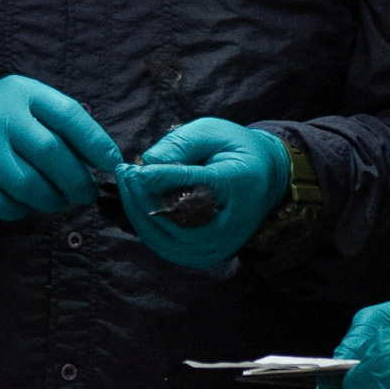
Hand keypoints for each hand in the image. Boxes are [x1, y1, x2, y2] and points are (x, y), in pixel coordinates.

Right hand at [0, 74, 117, 220]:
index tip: (111, 162)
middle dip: (77, 180)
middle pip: (50, 152)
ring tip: (57, 200)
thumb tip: (105, 159)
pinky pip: (5, 205)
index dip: (95, 141)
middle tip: (87, 193)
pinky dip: (23, 210)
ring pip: (29, 184)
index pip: (67, 114)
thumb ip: (63, 128)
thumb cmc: (3, 126)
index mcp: (21, 92)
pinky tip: (25, 203)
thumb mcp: (29, 110)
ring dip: (52, 199)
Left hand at [116, 119, 288, 270]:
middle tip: (125, 172)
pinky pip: (168, 248)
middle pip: (179, 220)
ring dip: (139, 212)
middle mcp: (232, 224)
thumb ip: (182, 143)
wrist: (265, 179)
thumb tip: (149, 161)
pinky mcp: (207, 256)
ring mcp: (220, 245)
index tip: (138, 170)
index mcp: (239, 184)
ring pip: (168, 240)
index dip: (164, 179)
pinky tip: (136, 203)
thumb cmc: (234, 150)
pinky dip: (147, 227)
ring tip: (127, 184)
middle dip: (144, 197)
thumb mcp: (213, 132)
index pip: (198, 186)